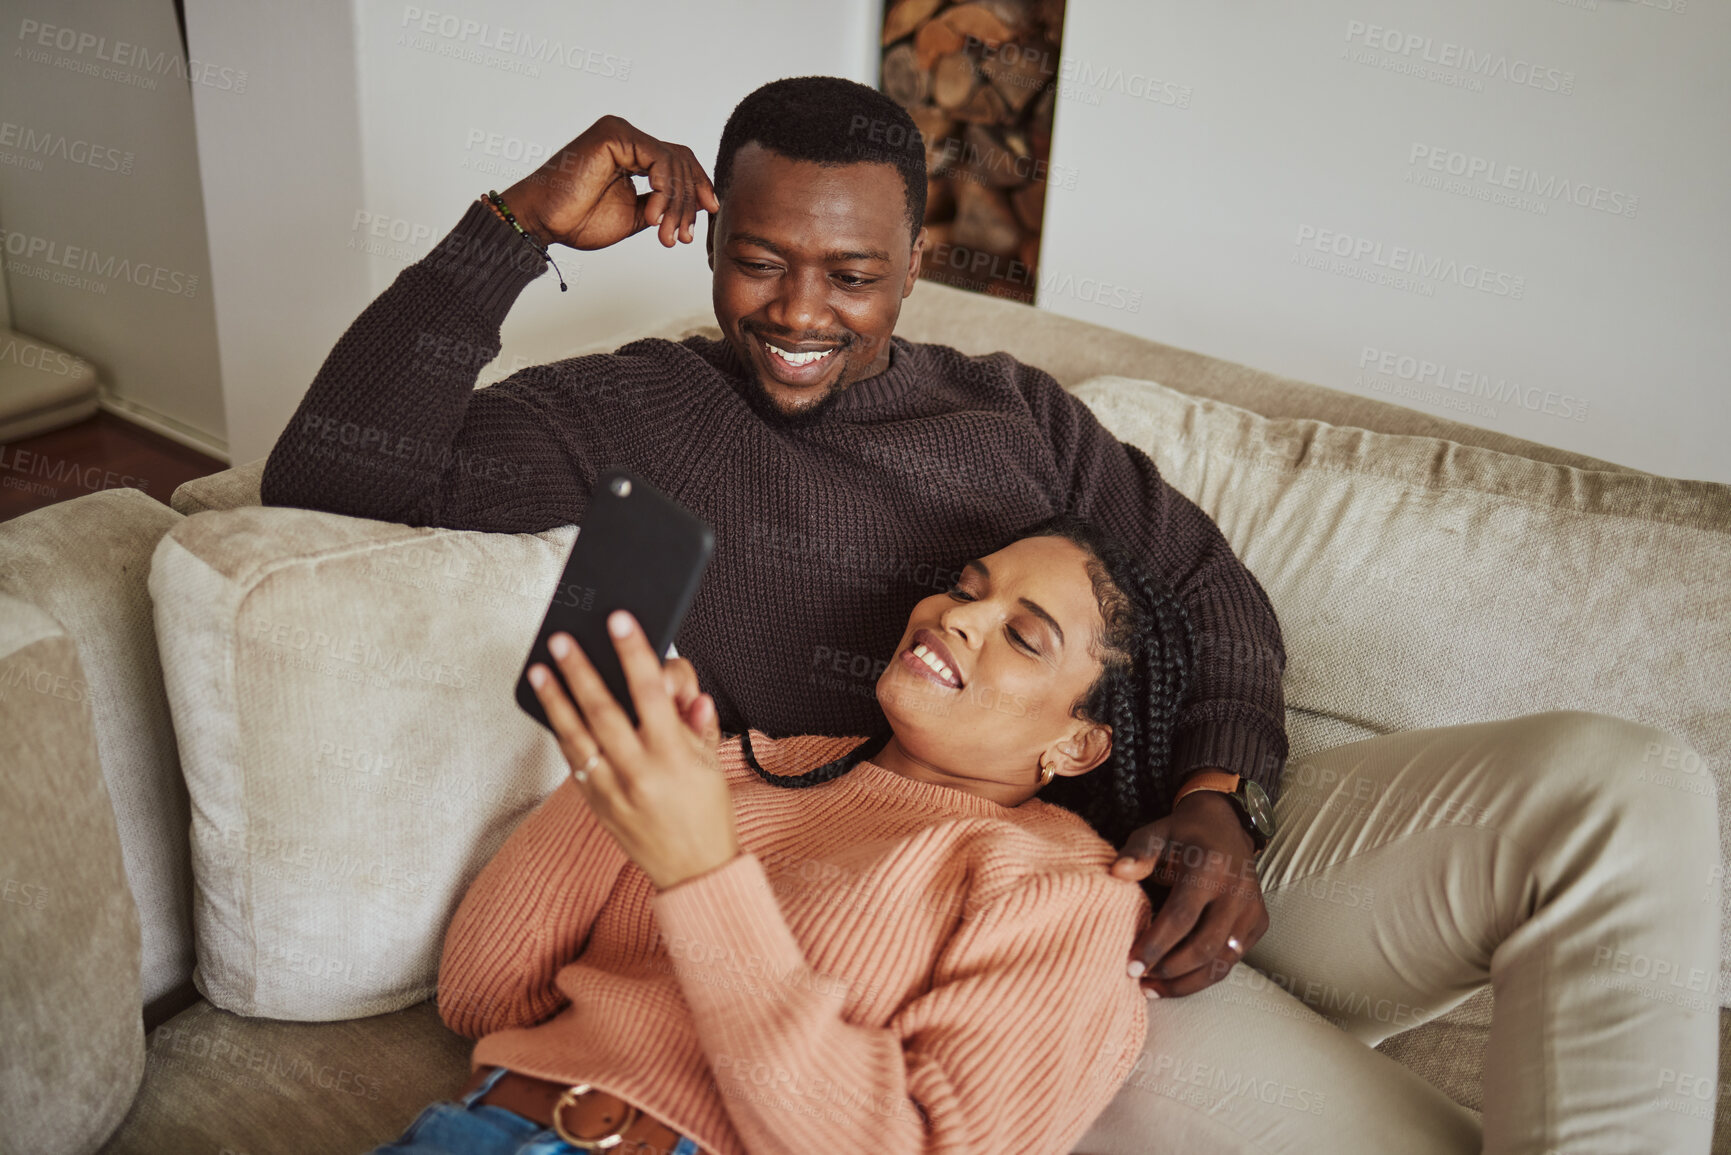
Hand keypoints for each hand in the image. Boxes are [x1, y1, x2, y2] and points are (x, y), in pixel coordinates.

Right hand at [499, 114, 719, 250]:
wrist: (544, 222)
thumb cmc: (578, 220)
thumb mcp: (634, 216)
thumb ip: (661, 205)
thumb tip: (695, 205)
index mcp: (632, 153)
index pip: (679, 162)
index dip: (698, 186)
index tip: (710, 211)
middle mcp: (628, 138)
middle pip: (681, 162)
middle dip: (688, 203)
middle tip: (682, 237)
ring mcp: (621, 133)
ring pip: (673, 162)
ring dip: (676, 203)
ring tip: (666, 233)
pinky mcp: (613, 134)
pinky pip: (658, 158)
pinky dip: (664, 188)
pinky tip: (653, 213)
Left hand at [526, 609, 737, 889]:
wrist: (693, 873)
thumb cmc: (707, 815)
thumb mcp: (713, 765)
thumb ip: (700, 726)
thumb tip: (689, 694)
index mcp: (674, 755)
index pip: (651, 691)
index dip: (634, 652)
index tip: (620, 621)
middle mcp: (640, 771)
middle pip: (603, 710)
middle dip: (581, 670)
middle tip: (563, 639)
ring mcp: (614, 790)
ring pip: (577, 735)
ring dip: (556, 699)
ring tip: (541, 669)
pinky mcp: (597, 805)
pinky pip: (575, 762)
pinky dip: (563, 733)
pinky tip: (553, 710)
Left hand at [1110, 790, 1267, 997]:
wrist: (1227, 826)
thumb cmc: (1183, 834)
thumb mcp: (1157, 832)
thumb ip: (1138, 852)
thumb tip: (1117, 873)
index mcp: (1211, 868)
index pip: (1182, 916)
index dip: (1155, 944)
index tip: (1130, 965)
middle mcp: (1238, 892)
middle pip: (1204, 946)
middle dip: (1169, 970)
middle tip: (1137, 979)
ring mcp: (1252, 910)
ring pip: (1221, 962)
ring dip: (1185, 982)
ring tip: (1151, 988)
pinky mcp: (1258, 924)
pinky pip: (1231, 961)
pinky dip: (1202, 977)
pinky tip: (1174, 981)